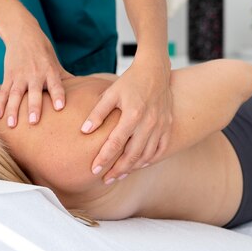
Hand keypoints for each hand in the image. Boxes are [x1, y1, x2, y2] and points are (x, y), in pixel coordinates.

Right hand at [0, 24, 71, 127]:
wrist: (23, 33)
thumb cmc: (43, 51)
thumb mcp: (55, 63)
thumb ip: (65, 79)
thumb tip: (85, 93)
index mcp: (50, 71)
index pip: (55, 85)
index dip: (58, 95)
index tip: (60, 107)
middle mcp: (35, 74)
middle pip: (34, 92)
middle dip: (34, 106)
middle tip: (34, 122)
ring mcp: (20, 75)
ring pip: (15, 94)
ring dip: (13, 109)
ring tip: (12, 125)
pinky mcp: (9, 76)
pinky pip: (3, 91)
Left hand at [81, 59, 172, 182]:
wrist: (155, 70)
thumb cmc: (130, 81)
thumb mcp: (110, 93)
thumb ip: (98, 113)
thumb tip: (84, 131)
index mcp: (133, 114)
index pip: (116, 143)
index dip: (104, 158)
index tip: (93, 170)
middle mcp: (149, 123)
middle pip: (132, 154)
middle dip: (118, 169)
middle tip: (105, 180)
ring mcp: (161, 125)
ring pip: (147, 155)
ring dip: (133, 167)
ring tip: (119, 175)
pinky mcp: (168, 125)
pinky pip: (160, 149)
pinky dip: (150, 159)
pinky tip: (139, 164)